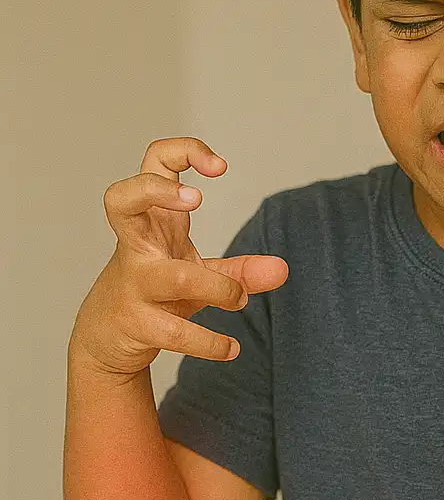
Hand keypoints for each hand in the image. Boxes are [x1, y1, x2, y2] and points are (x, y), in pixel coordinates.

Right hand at [70, 136, 288, 379]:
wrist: (106, 336)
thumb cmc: (153, 289)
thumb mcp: (197, 271)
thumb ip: (240, 270)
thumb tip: (282, 269)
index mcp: (151, 220)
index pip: (153, 163)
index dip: (183, 151)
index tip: (219, 168)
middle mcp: (136, 244)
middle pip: (122, 199)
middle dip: (159, 192)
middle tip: (197, 201)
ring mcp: (132, 283)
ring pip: (171, 276)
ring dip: (217, 287)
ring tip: (238, 299)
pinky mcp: (135, 322)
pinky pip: (174, 331)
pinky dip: (209, 342)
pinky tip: (231, 348)